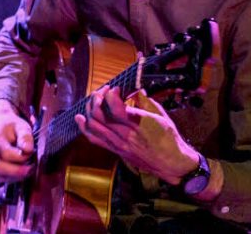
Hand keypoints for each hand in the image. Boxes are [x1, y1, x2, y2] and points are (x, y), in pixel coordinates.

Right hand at [0, 98, 34, 180]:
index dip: (21, 157)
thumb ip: (25, 137)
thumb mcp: (21, 126)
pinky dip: (13, 177)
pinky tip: (23, 171)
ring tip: (29, 169)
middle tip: (31, 168)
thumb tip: (27, 150)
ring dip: (16, 176)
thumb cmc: (12, 125)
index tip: (31, 153)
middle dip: (17, 172)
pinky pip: (2, 177)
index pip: (6, 154)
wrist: (2, 123)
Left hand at [74, 86, 199, 184]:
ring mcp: (118, 143)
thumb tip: (135, 89)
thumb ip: (145, 101)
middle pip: (99, 113)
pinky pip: (94, 139)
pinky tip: (81, 118)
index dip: (111, 93)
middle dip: (97, 97)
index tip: (116, 88)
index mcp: (138, 122)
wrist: (170, 163)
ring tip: (94, 100)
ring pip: (93, 125)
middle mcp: (125, 133)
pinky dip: (84, 127)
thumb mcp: (161, 115)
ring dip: (90, 109)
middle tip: (102, 91)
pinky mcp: (115, 150)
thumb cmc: (169, 138)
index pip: (115, 105)